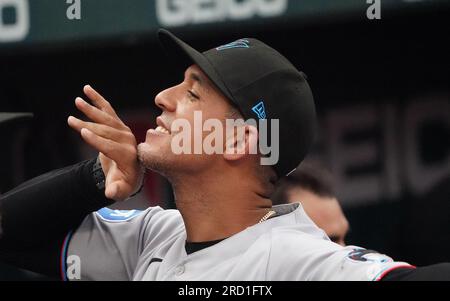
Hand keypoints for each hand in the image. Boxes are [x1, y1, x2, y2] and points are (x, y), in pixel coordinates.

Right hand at [68, 85, 143, 200]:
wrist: (131, 173)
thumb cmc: (123, 182)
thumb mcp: (120, 190)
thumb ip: (116, 191)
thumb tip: (110, 193)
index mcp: (128, 156)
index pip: (110, 146)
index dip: (96, 140)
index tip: (82, 131)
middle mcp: (128, 141)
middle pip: (106, 131)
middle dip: (88, 125)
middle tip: (70, 120)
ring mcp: (124, 131)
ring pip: (106, 118)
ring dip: (91, 109)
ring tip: (77, 101)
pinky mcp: (119, 125)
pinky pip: (108, 110)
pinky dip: (98, 99)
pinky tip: (87, 89)